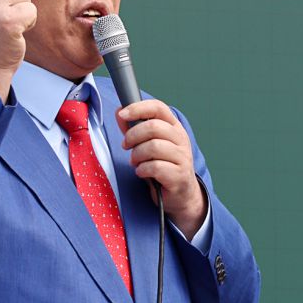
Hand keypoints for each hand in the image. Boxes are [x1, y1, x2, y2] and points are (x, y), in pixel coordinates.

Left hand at [116, 100, 207, 239]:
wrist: (181, 194)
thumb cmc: (163, 165)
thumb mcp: (147, 144)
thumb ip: (133, 128)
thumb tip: (120, 113)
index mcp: (174, 127)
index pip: (158, 107)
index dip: (138, 108)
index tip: (122, 114)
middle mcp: (181, 139)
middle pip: (153, 126)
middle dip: (133, 136)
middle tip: (126, 146)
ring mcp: (182, 157)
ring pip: (153, 146)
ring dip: (137, 155)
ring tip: (135, 162)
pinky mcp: (179, 175)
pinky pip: (155, 167)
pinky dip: (142, 169)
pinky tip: (142, 172)